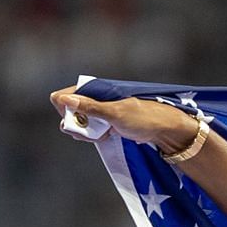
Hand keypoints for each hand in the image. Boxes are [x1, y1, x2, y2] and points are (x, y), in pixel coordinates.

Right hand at [49, 85, 199, 152]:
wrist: (165, 129)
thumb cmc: (143, 118)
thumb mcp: (115, 113)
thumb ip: (90, 108)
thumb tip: (65, 100)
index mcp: (94, 90)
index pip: (62, 97)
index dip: (66, 110)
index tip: (80, 120)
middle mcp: (93, 98)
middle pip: (69, 112)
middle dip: (76, 124)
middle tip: (92, 133)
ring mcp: (99, 111)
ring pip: (79, 122)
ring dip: (85, 131)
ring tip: (102, 135)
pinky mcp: (106, 121)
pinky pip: (90, 128)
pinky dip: (93, 134)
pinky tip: (105, 136)